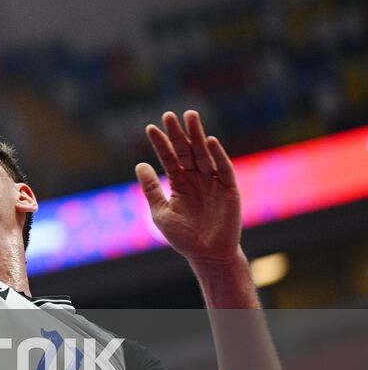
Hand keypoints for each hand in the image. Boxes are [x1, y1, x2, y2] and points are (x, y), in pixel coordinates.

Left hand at [136, 110, 243, 264]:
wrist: (207, 255)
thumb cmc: (183, 237)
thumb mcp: (161, 212)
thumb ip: (151, 189)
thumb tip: (139, 164)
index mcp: (180, 183)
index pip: (168, 158)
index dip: (160, 143)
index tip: (150, 128)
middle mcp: (196, 178)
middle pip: (186, 151)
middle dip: (178, 133)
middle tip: (169, 115)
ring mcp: (213, 182)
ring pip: (204, 154)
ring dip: (197, 135)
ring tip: (190, 117)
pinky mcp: (229, 189)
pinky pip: (223, 169)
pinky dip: (217, 155)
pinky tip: (209, 141)